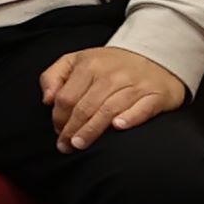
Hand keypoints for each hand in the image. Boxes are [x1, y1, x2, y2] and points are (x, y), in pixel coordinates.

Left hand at [40, 41, 190, 149]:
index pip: (67, 97)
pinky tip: (118, 127)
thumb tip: (47, 99)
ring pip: (109, 109)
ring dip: (92, 129)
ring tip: (80, 144)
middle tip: (66, 146)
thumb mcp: (76, 61)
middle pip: (86, 106)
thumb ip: (53, 77)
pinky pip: (142, 108)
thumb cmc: (109, 65)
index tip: (57, 131)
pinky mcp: (156, 95)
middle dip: (72, 129)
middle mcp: (112, 74)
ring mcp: (135, 84)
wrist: (155, 58)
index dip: (58, 117)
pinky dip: (130, 117)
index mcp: (89, 65)